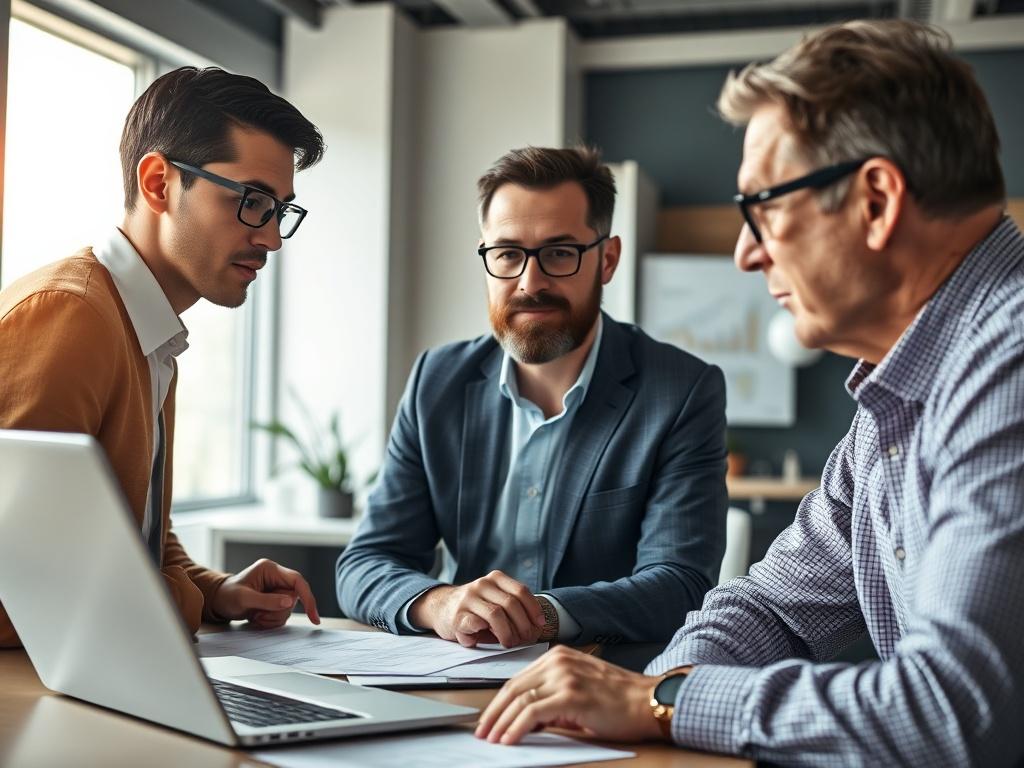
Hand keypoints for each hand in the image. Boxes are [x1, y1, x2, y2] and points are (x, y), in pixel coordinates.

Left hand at [209, 558, 319, 628]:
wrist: (218, 602)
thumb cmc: (227, 596)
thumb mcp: (244, 599)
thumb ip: (267, 600)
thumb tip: (290, 602)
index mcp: (270, 570)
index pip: (297, 581)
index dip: (307, 597)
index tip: (312, 615)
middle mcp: (277, 578)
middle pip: (294, 598)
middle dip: (277, 612)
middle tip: (258, 615)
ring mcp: (277, 589)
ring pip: (288, 609)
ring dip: (272, 618)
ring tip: (255, 616)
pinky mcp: (275, 600)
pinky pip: (282, 615)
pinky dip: (270, 621)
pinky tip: (257, 618)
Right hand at [409, 570, 544, 647]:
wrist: (441, 607)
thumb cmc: (476, 607)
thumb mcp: (494, 598)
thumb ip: (512, 606)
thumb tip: (535, 627)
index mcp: (495, 578)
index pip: (520, 590)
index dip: (533, 608)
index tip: (540, 624)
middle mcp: (481, 584)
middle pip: (511, 604)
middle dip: (523, 625)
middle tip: (525, 639)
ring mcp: (468, 599)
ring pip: (496, 614)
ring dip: (507, 633)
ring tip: (509, 643)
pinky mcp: (457, 615)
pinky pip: (476, 624)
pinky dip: (486, 634)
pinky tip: (487, 639)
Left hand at [475, 646, 663, 744]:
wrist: (647, 701)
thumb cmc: (618, 700)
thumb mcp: (577, 690)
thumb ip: (551, 698)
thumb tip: (524, 719)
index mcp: (558, 656)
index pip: (518, 679)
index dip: (499, 702)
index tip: (488, 719)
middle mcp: (558, 661)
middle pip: (513, 688)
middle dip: (493, 713)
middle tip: (482, 732)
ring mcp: (564, 676)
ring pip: (519, 700)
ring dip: (501, 723)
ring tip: (492, 740)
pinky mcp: (571, 695)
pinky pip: (533, 712)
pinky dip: (516, 728)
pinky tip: (509, 740)